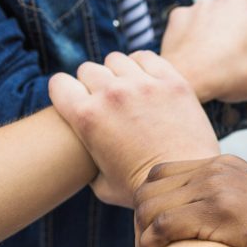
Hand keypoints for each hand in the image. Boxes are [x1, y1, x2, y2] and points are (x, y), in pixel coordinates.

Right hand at [48, 51, 219, 207]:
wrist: (187, 182)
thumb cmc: (142, 189)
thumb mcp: (100, 184)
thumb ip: (87, 160)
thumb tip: (83, 155)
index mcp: (85, 117)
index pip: (58, 83)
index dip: (66, 93)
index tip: (78, 101)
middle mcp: (111, 95)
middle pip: (88, 70)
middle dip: (94, 84)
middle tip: (108, 101)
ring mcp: (143, 85)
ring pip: (116, 60)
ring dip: (119, 73)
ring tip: (129, 91)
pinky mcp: (172, 82)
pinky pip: (146, 58)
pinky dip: (143, 66)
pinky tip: (147, 82)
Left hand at [133, 155, 246, 246]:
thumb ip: (224, 202)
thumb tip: (192, 222)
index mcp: (226, 164)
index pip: (162, 172)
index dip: (149, 203)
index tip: (153, 231)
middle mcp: (219, 169)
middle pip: (149, 186)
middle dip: (139, 219)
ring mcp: (219, 189)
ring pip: (149, 206)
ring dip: (141, 235)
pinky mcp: (220, 214)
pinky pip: (161, 226)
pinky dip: (149, 245)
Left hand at [160, 0, 246, 102]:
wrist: (186, 79)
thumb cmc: (230, 77)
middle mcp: (227, 0)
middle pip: (241, 5)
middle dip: (242, 22)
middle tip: (240, 50)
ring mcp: (201, 5)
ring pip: (215, 12)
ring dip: (218, 27)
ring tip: (215, 54)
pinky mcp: (179, 14)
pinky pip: (191, 20)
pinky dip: (194, 32)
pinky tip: (195, 52)